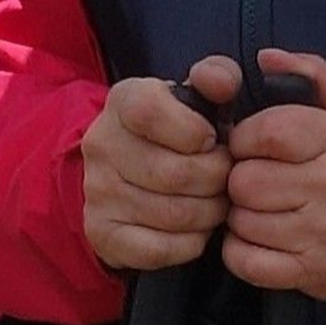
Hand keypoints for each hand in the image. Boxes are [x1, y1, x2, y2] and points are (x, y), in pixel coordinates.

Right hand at [81, 55, 242, 270]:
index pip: (150, 112)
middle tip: (227, 178)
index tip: (211, 139)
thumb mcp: (195, 94)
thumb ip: (217, 76)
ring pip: (175, 214)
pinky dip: (192, 242)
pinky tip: (198, 227)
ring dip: (211, 212)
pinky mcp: (103, 233)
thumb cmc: (177, 129)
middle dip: (218, 179)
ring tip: (217, 200)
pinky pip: (161, 248)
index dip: (194, 131)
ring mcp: (98, 192)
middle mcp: (102, 145)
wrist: (126, 169)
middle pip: (176, 173)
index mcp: (124, 101)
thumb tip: (222, 83)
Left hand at [222, 48, 325, 305]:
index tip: (253, 144)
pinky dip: (242, 251)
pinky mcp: (312, 272)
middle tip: (259, 179)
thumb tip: (264, 58)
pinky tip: (260, 239)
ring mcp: (322, 234)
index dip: (246, 137)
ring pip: (242, 221)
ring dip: (243, 215)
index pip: (267, 132)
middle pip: (246, 180)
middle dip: (243, 177)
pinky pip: (247, 262)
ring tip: (265, 208)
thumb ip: (313, 76)